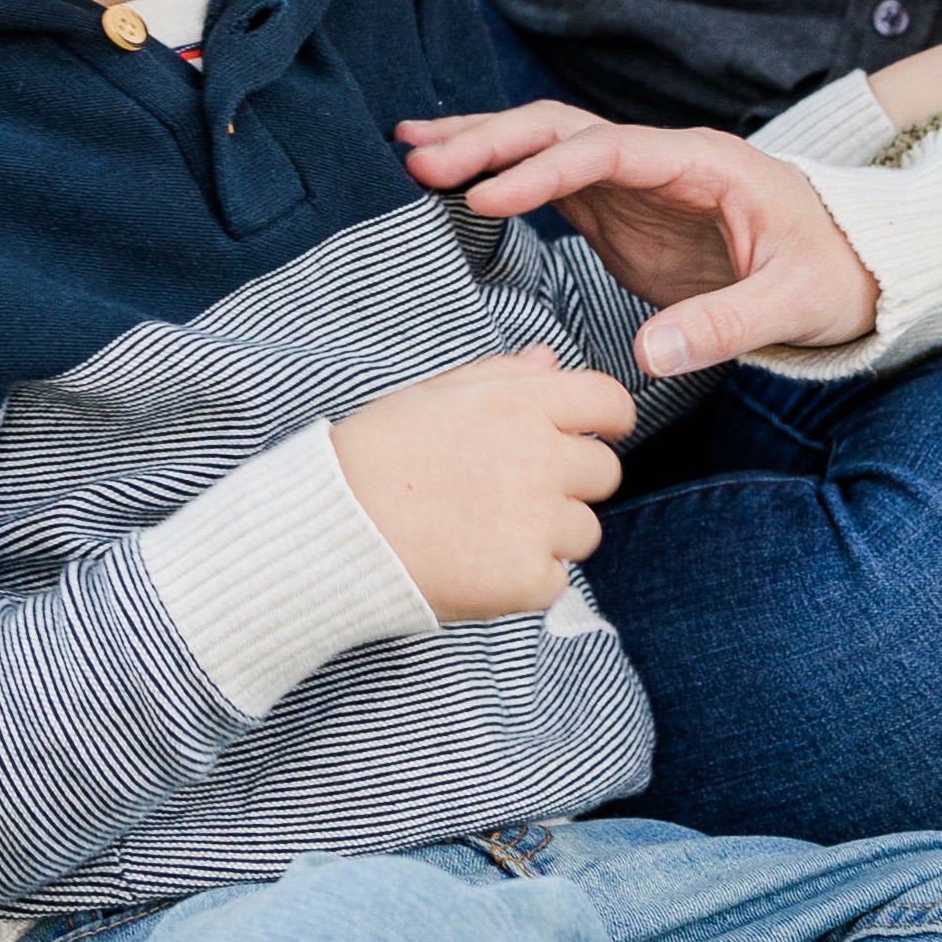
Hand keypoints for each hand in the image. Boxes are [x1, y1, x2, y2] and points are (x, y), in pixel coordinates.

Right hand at [330, 344, 630, 618]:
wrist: (330, 529)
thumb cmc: (376, 455)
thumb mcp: (435, 396)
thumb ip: (502, 376)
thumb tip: (549, 361)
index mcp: (521, 404)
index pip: (610, 403)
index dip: (607, 420)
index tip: (593, 435)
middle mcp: (540, 458)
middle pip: (604, 472)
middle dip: (571, 482)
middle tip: (516, 493)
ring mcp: (537, 522)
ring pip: (584, 531)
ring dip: (551, 535)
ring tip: (488, 532)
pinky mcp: (525, 579)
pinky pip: (554, 581)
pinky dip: (525, 581)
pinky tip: (478, 566)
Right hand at [398, 105, 878, 374]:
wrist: (855, 266)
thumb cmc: (835, 275)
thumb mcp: (794, 304)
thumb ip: (724, 325)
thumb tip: (648, 356)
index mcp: (706, 163)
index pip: (611, 150)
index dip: (547, 169)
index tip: (489, 195)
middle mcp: (664, 159)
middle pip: (566, 131)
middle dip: (494, 141)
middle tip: (423, 158)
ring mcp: (640, 183)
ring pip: (551, 146)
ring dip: (485, 146)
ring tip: (413, 149)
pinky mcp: (624, 213)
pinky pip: (553, 183)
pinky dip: (502, 179)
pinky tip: (454, 183)